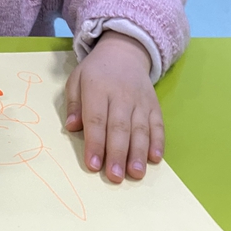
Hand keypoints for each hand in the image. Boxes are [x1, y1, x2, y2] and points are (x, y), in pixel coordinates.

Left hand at [65, 31, 162, 182]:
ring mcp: (140, 101)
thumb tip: (72, 127)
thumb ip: (74, 104)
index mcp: (97, 89)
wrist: (124, 53)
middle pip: (120, 127)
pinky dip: (158, 142)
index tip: (93, 165)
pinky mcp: (155, 105)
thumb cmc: (95, 72)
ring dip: (138, 153)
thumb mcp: (76, 80)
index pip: (96, 119)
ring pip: (140, 129)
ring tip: (136, 174)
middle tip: (115, 176)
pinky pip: (158, 124)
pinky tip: (155, 158)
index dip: (95, 143)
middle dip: (118, 154)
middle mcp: (121, 96)